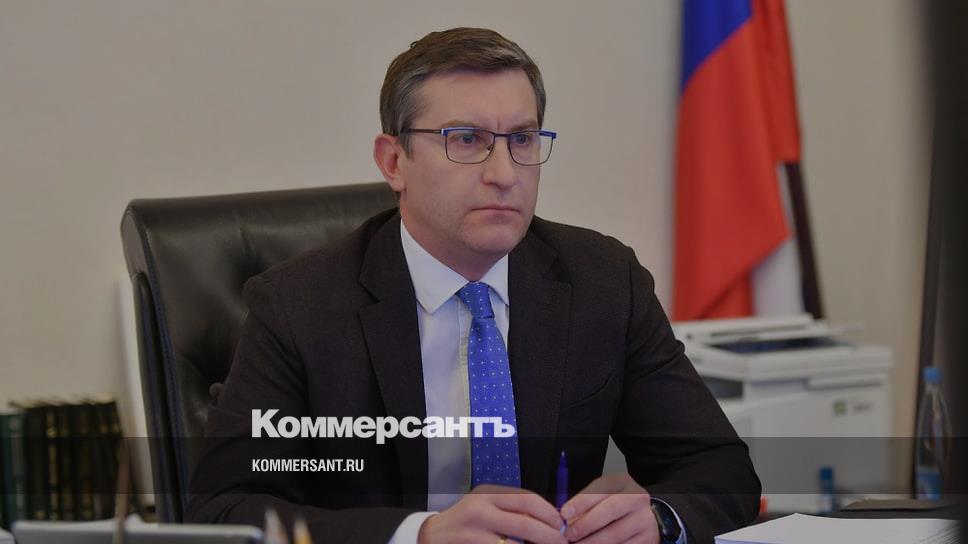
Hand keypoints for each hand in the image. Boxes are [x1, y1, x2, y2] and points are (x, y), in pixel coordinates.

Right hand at [418, 484, 566, 543]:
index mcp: (488, 495)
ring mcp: (474, 535)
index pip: (528, 501)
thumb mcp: (486, 505)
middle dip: (550, 537)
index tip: (561, 526)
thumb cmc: (468, 520)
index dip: (550, 514)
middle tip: (562, 543)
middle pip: (526, 526)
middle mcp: (480, 512)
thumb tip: (550, 519)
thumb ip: (512, 509)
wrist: (433, 535)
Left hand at [560, 473, 658, 543]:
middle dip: (586, 524)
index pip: (600, 489)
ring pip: (616, 533)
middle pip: (610, 509)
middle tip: (569, 535)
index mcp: (622, 481)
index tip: (565, 514)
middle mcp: (637, 497)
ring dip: (593, 541)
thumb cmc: (612, 505)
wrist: (641, 518)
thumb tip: (565, 521)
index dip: (581, 502)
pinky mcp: (647, 538)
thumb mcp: (601, 497)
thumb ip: (585, 505)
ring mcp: (644, 518)